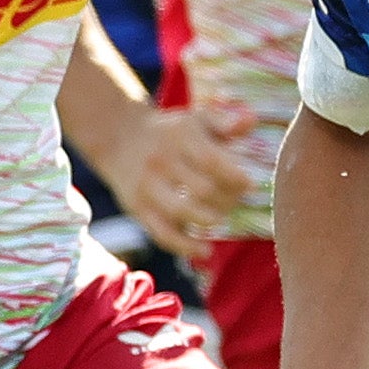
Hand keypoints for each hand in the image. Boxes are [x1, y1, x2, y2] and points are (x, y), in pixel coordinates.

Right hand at [103, 100, 255, 255]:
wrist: (118, 137)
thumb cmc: (170, 131)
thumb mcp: (195, 118)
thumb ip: (225, 120)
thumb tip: (251, 121)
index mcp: (179, 136)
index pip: (211, 160)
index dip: (234, 176)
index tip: (251, 185)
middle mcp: (161, 160)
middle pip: (202, 189)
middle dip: (227, 200)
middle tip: (237, 201)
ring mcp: (147, 186)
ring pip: (183, 212)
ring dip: (210, 220)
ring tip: (221, 220)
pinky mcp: (137, 207)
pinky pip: (162, 233)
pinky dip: (185, 246)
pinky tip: (205, 250)